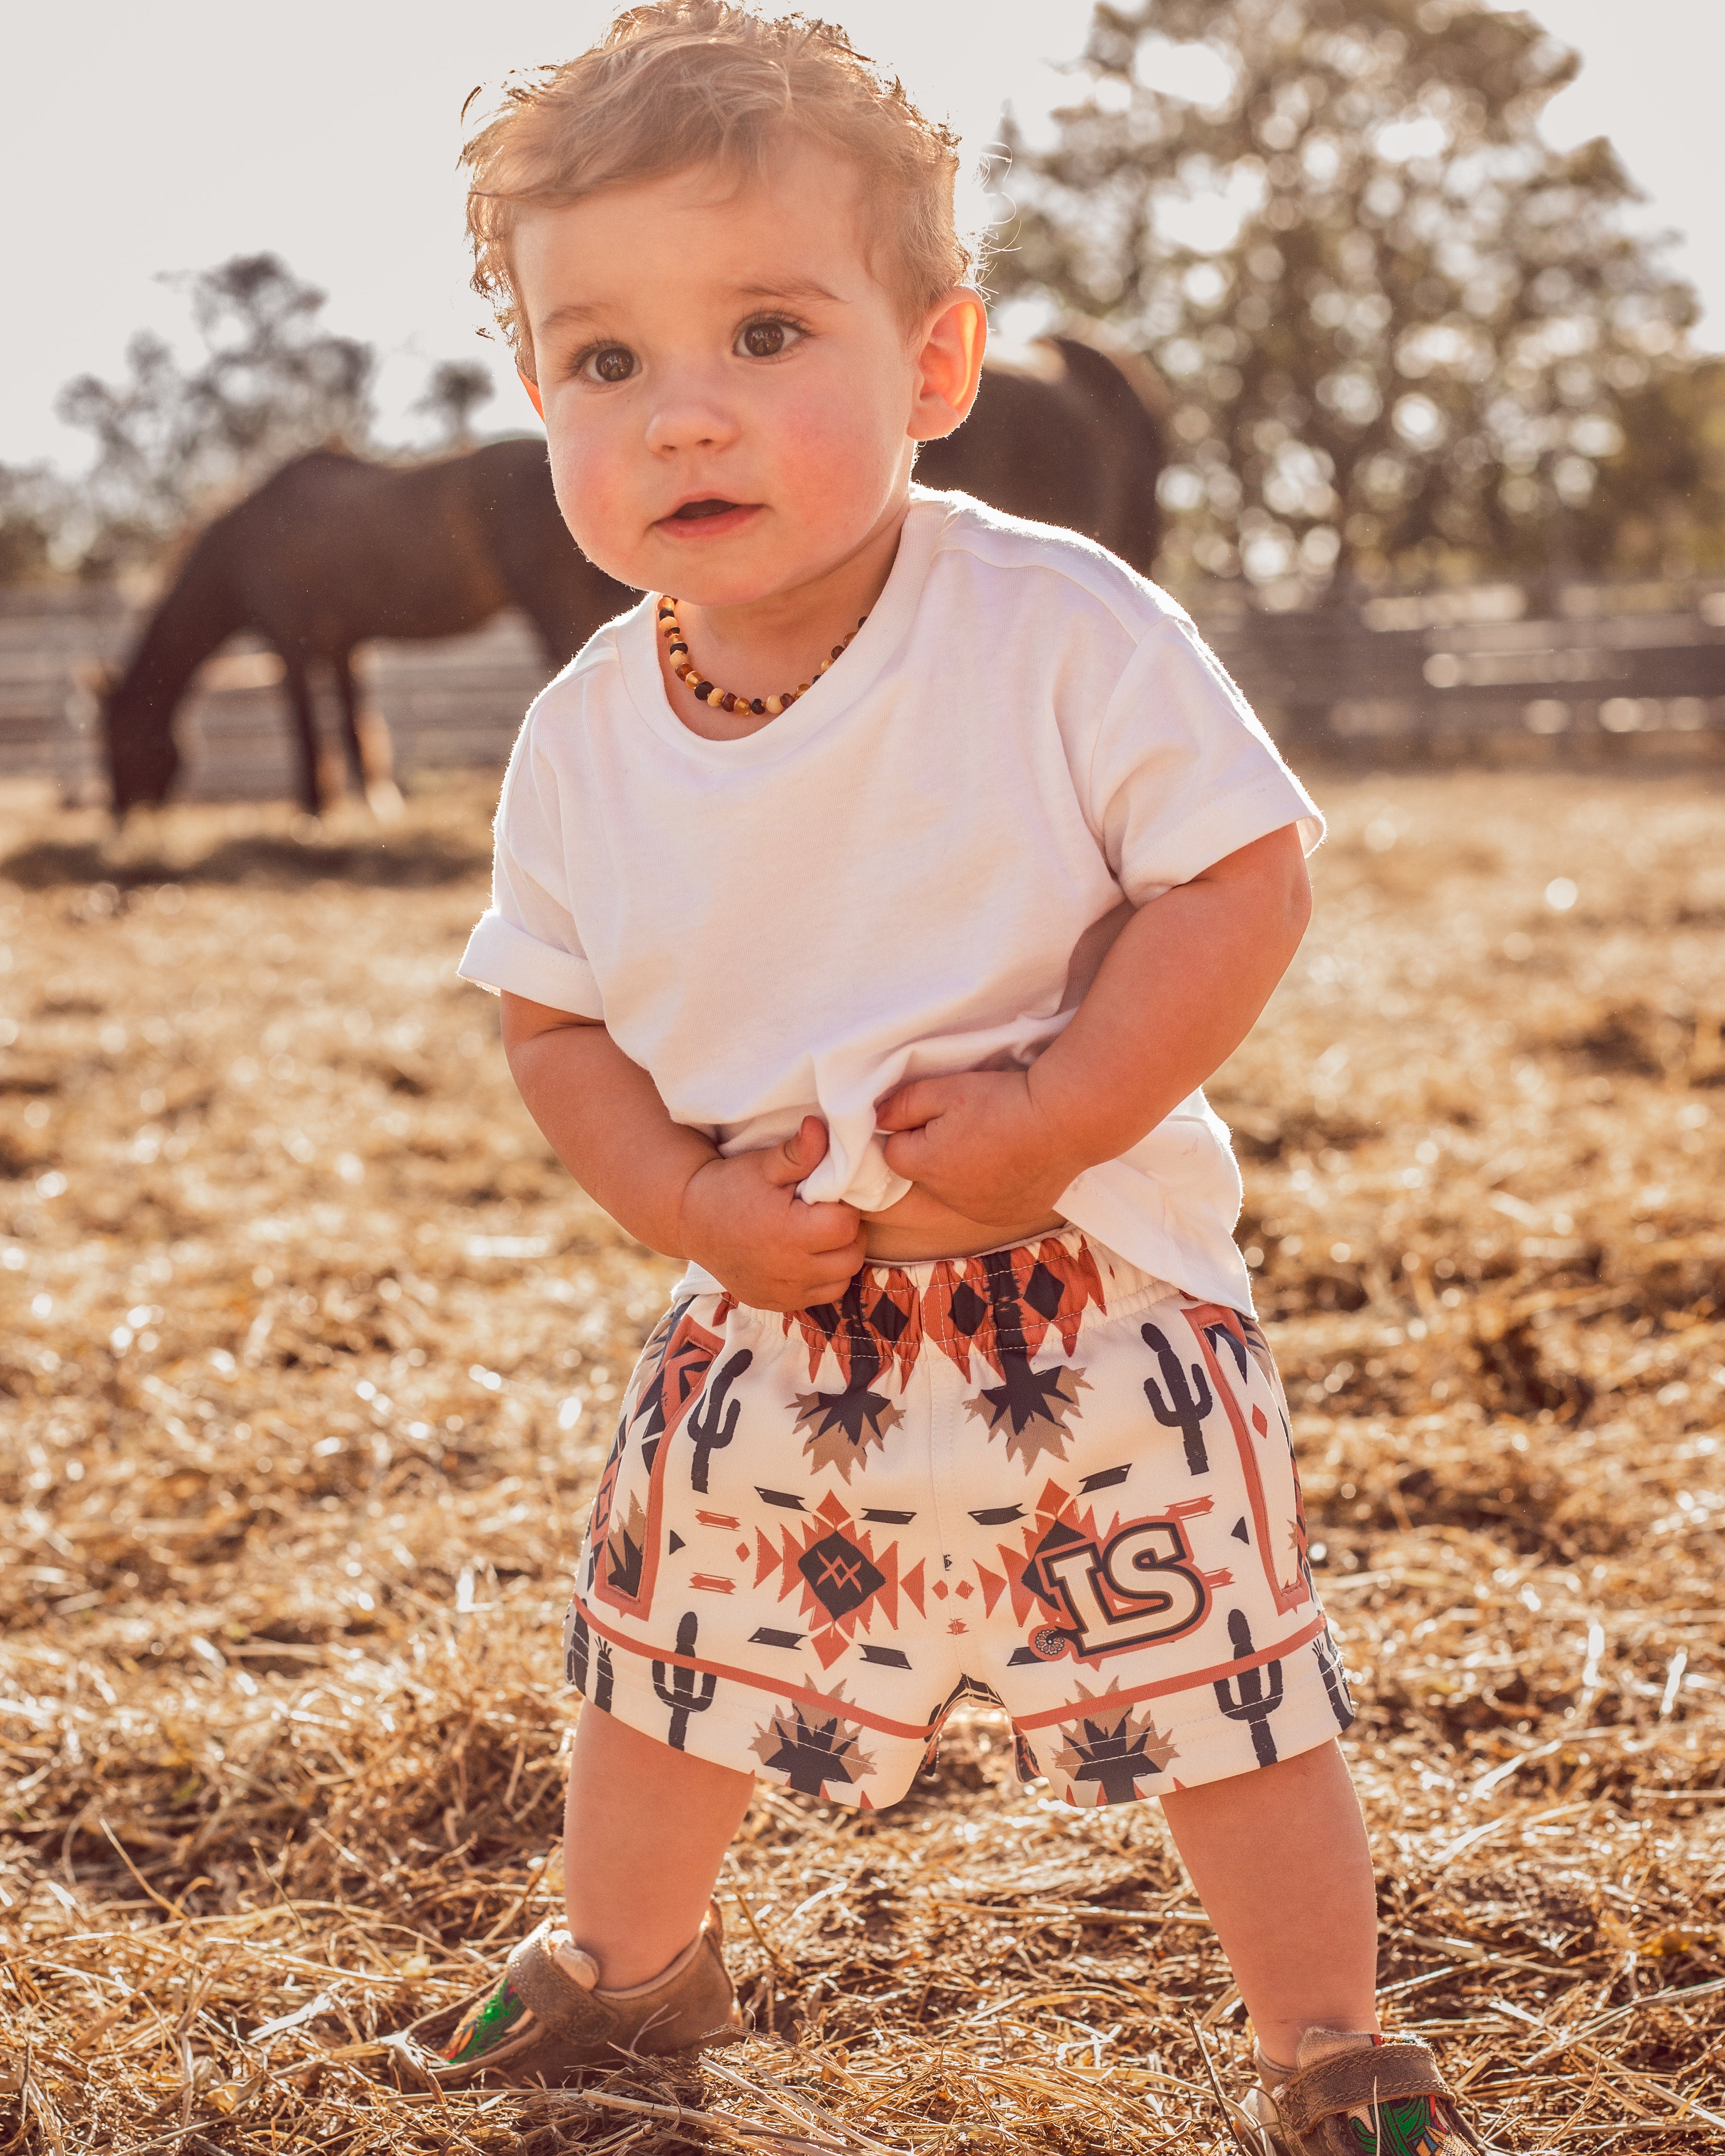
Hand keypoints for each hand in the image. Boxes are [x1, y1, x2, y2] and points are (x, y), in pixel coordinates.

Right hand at [677, 1116, 866, 1311]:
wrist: (690, 1221)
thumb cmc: (729, 1188)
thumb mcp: (762, 1165)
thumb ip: (798, 1152)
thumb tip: (820, 1127)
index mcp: (789, 1234)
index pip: (846, 1225)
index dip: (844, 1208)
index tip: (828, 1197)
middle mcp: (789, 1271)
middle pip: (850, 1257)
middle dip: (846, 1233)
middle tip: (827, 1215)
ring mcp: (783, 1293)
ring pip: (841, 1281)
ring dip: (839, 1259)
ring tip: (820, 1236)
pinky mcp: (776, 1304)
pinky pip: (820, 1298)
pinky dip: (822, 1279)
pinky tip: (806, 1256)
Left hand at [875, 1069, 1079, 1227]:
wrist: (1065, 1121)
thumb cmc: (1003, 1101)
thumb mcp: (945, 1089)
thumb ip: (903, 1105)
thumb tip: (879, 1120)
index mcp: (927, 1167)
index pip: (895, 1153)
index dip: (911, 1130)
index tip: (937, 1115)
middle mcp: (949, 1199)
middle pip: (925, 1176)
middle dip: (935, 1153)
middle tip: (969, 1125)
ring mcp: (982, 1212)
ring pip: (956, 1193)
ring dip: (964, 1172)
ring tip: (994, 1141)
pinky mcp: (1011, 1216)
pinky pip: (989, 1204)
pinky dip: (994, 1187)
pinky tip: (1013, 1161)